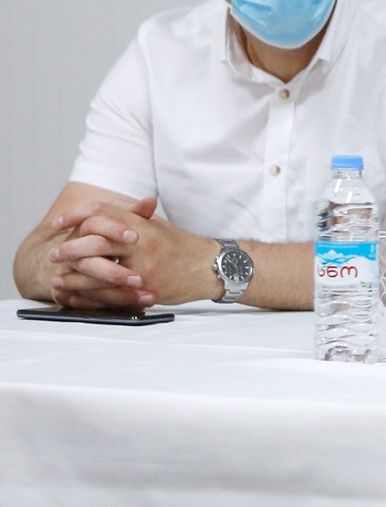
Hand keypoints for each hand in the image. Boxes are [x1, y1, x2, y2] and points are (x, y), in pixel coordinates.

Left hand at [47, 198, 219, 306]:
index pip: (101, 212)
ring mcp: (143, 266)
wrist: (210, 267)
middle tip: (53, 254)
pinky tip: (75, 295)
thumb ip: (129, 219)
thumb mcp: (156, 226)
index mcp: (142, 224)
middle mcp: (141, 242)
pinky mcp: (145, 288)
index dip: (76, 215)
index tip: (59, 223)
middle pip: (94, 240)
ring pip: (97, 269)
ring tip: (57, 277)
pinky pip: (108, 293)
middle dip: (69, 248)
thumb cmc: (181, 246)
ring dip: (73, 275)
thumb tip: (100, 214)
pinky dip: (87, 295)